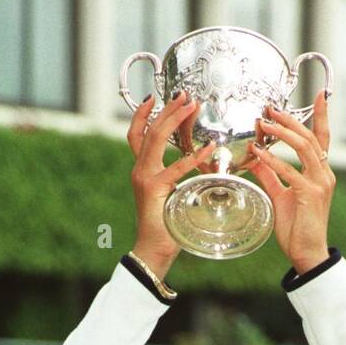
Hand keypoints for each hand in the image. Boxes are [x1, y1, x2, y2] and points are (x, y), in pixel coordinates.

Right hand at [127, 91, 219, 277]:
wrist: (153, 250)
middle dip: (166, 109)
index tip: (153, 98)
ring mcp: (145, 178)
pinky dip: (194, 157)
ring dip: (174, 119)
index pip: (136, 135)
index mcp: (142, 171)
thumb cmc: (166, 227)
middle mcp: (140, 170)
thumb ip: (176, 181)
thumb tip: (196, 168)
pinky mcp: (155, 188)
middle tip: (184, 94)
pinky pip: (176, 167)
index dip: (142, 115)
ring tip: (190, 105)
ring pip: (155, 139)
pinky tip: (209, 149)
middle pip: (148, 130)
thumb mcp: (170, 196)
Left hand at [243, 91, 334, 272]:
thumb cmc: (297, 228)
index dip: (322, 115)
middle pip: (310, 136)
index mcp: (321, 172)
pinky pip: (290, 171)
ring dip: (282, 133)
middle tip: (271, 107)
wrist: (307, 253)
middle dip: (290, 119)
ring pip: (304, 147)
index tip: (319, 94)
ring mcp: (320, 183)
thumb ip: (271, 175)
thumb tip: (256, 157)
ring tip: (264, 123)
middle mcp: (325, 174)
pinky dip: (273, 160)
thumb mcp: (281, 196)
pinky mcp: (310, 194)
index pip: (323, 138)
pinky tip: (259, 152)